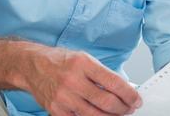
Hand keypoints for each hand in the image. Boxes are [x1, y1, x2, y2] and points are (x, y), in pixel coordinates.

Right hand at [22, 46, 141, 115]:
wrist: (33, 65)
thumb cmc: (60, 61)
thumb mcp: (84, 58)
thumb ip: (102, 73)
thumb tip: (123, 88)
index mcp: (83, 64)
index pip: (114, 82)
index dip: (129, 94)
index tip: (136, 99)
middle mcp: (73, 80)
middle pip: (107, 102)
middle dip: (123, 108)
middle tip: (129, 108)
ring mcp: (63, 97)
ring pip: (95, 115)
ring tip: (118, 114)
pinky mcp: (56, 110)